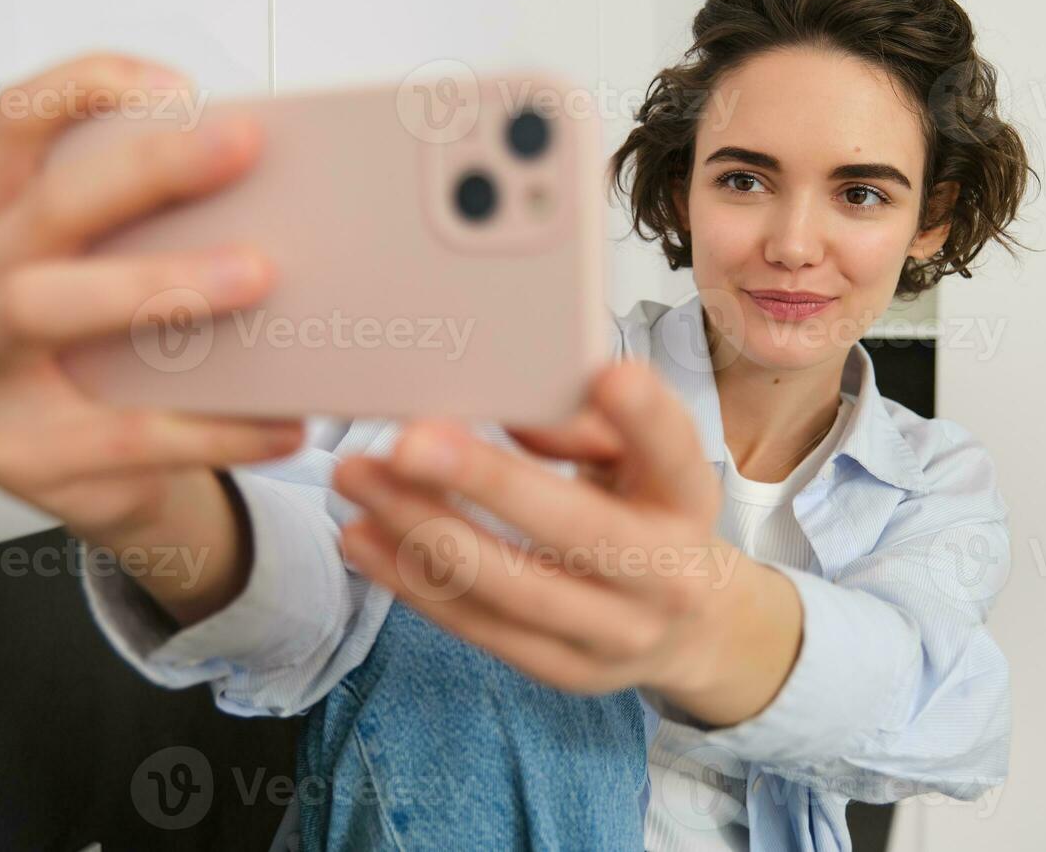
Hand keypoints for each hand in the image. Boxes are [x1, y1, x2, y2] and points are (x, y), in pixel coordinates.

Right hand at [0, 53, 303, 623]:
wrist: (109, 478)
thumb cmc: (128, 353)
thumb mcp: (129, 271)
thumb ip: (164, 223)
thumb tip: (278, 182)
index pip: (12, 122)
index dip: (84, 86)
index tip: (180, 85)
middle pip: (43, 210)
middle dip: (146, 169)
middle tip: (242, 147)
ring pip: (45, 308)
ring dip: (160, 283)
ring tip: (261, 275)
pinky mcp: (15, 456)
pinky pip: (122, 436)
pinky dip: (214, 427)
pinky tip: (285, 421)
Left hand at [332, 358, 761, 701]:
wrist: (687, 626)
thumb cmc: (642, 509)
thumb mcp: (634, 460)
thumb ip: (584, 425)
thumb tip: (511, 400)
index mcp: (687, 499)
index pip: (676, 451)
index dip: (644, 418)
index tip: (608, 375)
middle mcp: (666, 572)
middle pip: (576, 531)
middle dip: (487, 482)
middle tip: (407, 441)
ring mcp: (617, 633)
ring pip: (512, 587)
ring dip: (423, 532)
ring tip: (358, 480)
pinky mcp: (565, 670)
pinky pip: (480, 627)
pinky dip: (412, 583)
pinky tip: (360, 538)